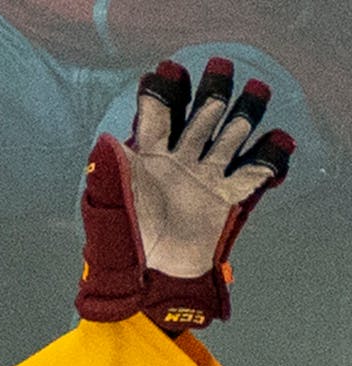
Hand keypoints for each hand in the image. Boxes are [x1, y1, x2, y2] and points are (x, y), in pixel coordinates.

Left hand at [76, 58, 294, 331]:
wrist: (148, 279)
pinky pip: (251, 176)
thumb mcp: (108, 206)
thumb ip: (109, 173)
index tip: (168, 72)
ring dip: (241, 118)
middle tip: (221, 70)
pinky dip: (266, 160)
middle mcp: (177, 165)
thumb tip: (105, 140)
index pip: (156, 120)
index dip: (163, 96)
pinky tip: (277, 141)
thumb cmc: (120, 244)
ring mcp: (202, 181)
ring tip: (255, 93)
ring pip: (227, 140)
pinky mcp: (223, 201)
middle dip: (210, 97)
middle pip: (198, 122)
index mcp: (146, 162)